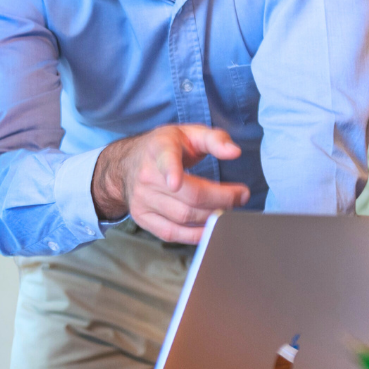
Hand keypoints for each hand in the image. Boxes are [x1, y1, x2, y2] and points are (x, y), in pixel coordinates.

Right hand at [92, 124, 249, 243]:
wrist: (127, 162)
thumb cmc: (166, 147)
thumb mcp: (188, 133)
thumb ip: (215, 139)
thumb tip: (235, 152)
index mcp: (159, 149)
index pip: (165, 161)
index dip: (171, 172)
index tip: (175, 183)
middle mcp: (146, 176)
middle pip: (189, 196)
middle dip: (222, 199)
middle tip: (241, 196)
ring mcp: (142, 199)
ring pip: (183, 217)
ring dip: (213, 217)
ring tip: (228, 210)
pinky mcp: (142, 217)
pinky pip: (172, 233)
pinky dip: (195, 235)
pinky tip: (211, 229)